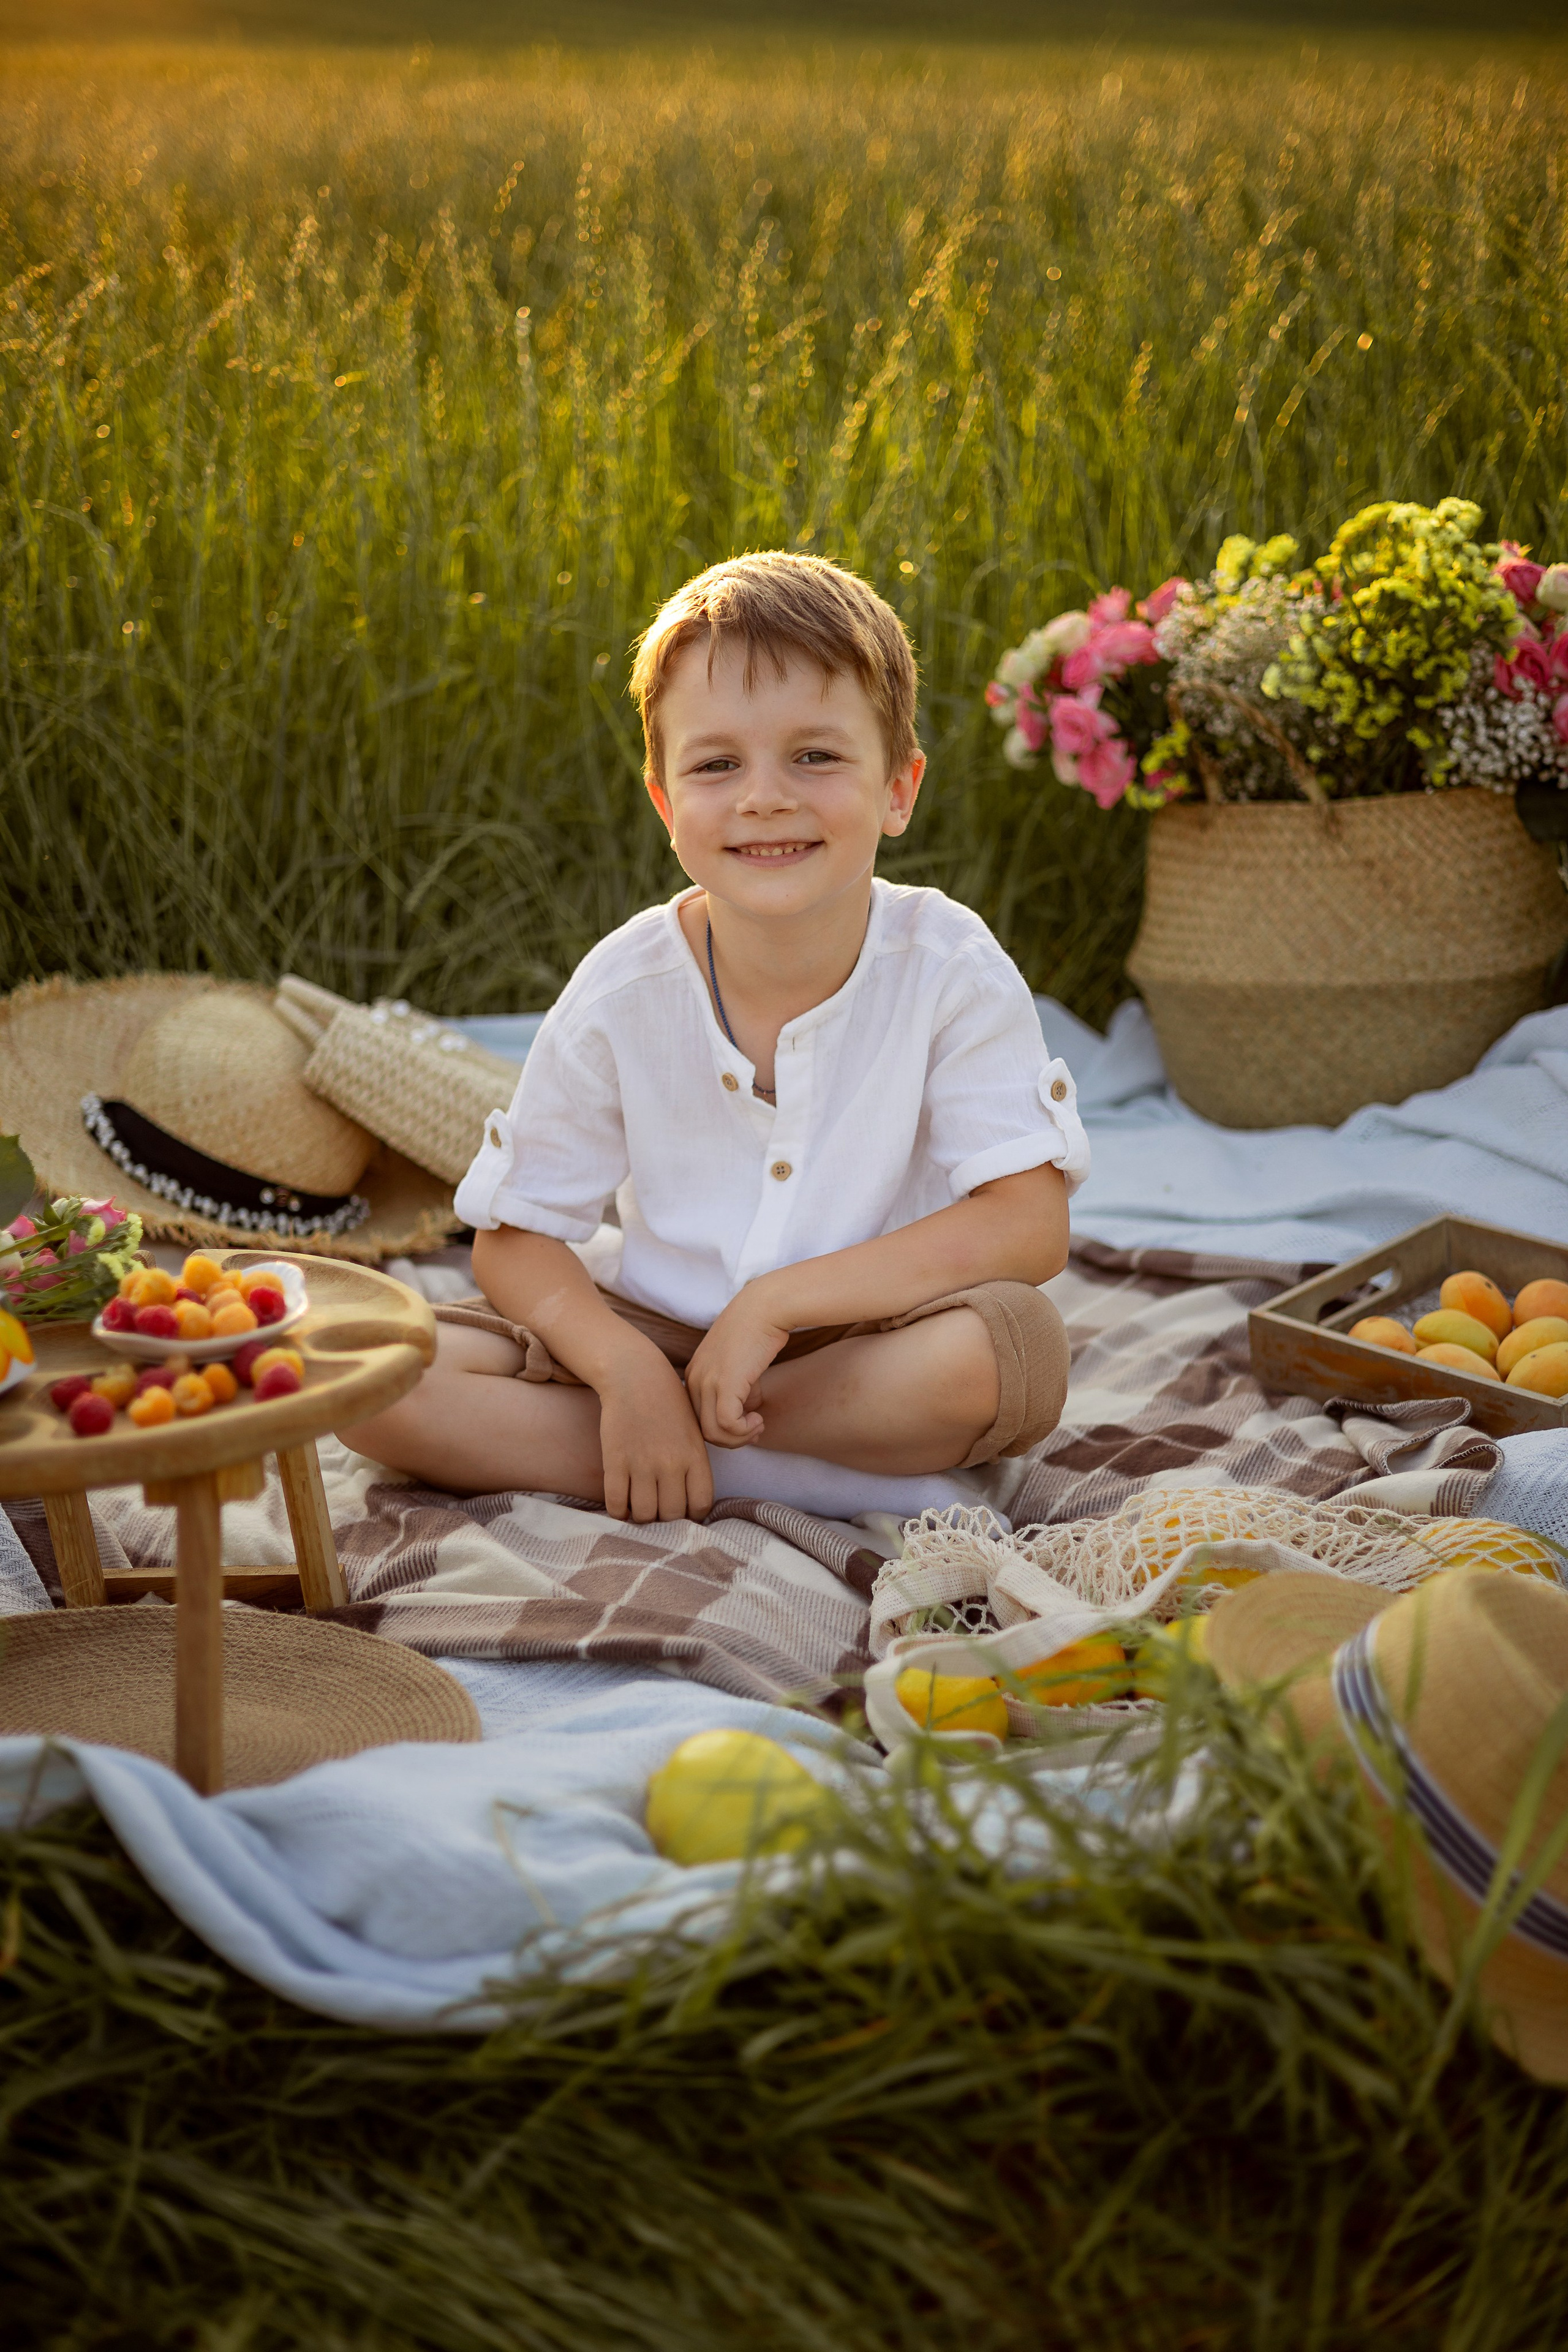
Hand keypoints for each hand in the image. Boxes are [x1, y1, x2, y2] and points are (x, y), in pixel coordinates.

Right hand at [595, 1353, 713, 1523]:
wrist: (636, 1377)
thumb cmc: (668, 1404)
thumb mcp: (694, 1432)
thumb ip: (695, 1465)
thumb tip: (691, 1503)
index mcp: (696, 1457)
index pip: (700, 1506)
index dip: (692, 1515)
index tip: (682, 1510)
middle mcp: (671, 1464)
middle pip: (672, 1515)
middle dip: (666, 1519)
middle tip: (658, 1508)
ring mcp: (642, 1464)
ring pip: (644, 1514)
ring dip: (641, 1517)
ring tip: (639, 1507)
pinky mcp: (615, 1461)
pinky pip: (616, 1504)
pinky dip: (618, 1512)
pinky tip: (621, 1505)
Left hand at [684, 1288, 790, 1446]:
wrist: (766, 1307)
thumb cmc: (758, 1330)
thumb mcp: (741, 1364)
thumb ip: (740, 1389)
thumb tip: (748, 1412)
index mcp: (694, 1374)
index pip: (698, 1417)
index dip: (724, 1428)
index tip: (748, 1424)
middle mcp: (694, 1379)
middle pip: (703, 1430)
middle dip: (731, 1438)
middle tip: (754, 1429)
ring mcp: (706, 1381)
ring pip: (712, 1433)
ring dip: (739, 1438)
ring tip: (757, 1425)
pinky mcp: (723, 1384)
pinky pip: (726, 1425)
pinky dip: (743, 1430)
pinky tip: (758, 1419)